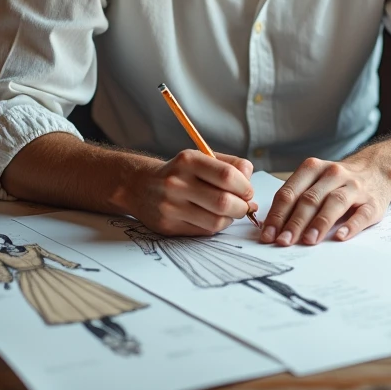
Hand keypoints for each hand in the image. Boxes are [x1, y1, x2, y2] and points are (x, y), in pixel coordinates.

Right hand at [124, 150, 257, 236]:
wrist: (139, 186)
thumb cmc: (179, 172)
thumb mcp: (201, 158)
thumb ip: (230, 165)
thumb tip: (250, 182)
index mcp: (188, 161)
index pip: (227, 175)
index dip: (245, 187)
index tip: (247, 191)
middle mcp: (177, 183)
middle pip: (224, 202)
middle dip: (241, 207)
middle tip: (243, 205)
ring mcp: (171, 206)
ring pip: (216, 221)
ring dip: (230, 219)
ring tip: (228, 212)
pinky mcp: (168, 226)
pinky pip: (204, 232)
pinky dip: (215, 226)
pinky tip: (212, 217)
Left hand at [260, 157, 390, 245]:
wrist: (377, 170)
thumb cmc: (337, 181)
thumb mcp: (315, 180)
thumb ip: (296, 198)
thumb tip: (272, 227)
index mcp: (313, 168)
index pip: (290, 192)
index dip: (277, 214)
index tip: (268, 235)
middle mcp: (333, 174)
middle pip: (310, 199)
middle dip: (294, 222)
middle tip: (283, 241)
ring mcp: (354, 187)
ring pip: (334, 203)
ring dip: (319, 223)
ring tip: (308, 241)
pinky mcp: (373, 202)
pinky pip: (361, 214)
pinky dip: (351, 226)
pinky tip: (340, 237)